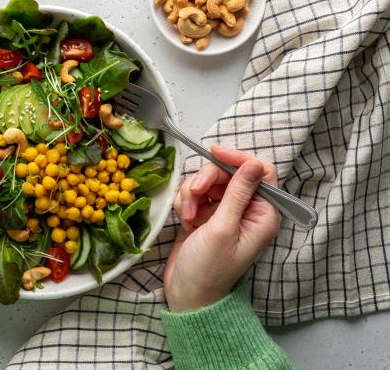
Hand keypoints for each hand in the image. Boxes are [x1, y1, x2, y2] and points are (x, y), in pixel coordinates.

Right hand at [163, 146, 279, 311]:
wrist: (187, 295)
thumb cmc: (209, 270)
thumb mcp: (223, 229)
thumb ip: (237, 194)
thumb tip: (253, 164)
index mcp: (262, 215)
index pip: (260, 171)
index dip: (238, 159)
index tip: (214, 153)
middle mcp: (246, 210)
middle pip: (229, 173)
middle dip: (207, 179)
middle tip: (195, 194)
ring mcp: (224, 212)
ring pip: (208, 181)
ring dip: (193, 193)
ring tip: (188, 215)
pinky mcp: (205, 215)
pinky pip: (195, 193)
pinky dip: (186, 201)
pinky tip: (184, 219)